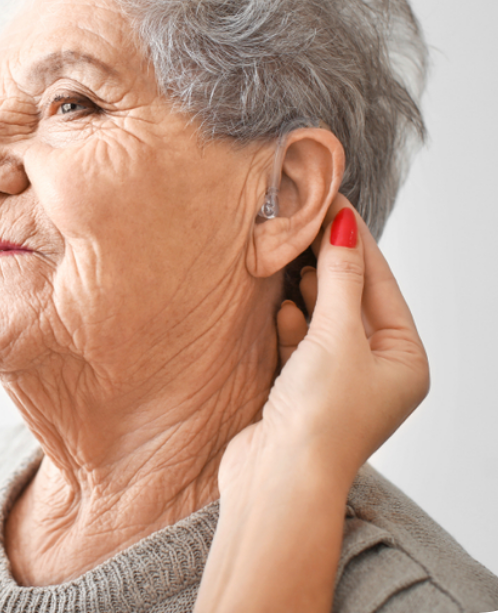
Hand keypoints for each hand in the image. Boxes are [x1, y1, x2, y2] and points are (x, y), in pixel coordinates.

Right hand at [220, 194, 429, 497]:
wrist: (277, 480)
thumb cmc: (320, 419)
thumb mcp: (336, 336)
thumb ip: (338, 279)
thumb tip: (344, 226)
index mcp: (403, 359)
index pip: (380, 282)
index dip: (354, 239)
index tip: (330, 200)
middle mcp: (375, 369)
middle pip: (351, 297)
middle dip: (326, 261)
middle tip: (301, 217)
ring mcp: (337, 379)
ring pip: (321, 316)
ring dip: (305, 289)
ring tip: (287, 251)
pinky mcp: (302, 388)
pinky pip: (299, 339)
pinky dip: (290, 320)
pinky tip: (280, 305)